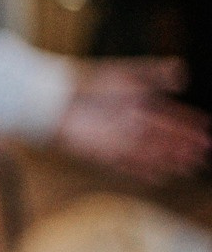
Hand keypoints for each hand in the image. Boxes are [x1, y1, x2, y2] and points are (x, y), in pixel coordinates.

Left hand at [52, 58, 209, 182]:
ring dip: (169, 160)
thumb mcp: (126, 74)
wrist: (55, 98)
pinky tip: (159, 177)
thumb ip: (154, 74)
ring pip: (149, 152)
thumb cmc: (89, 81)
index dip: (187, 124)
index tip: (206, 130)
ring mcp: (117, 138)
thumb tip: (183, 75)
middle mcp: (129, 122)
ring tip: (189, 167)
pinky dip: (143, 171)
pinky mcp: (102, 151)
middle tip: (203, 154)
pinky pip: (127, 164)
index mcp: (137, 102)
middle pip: (162, 137)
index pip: (169, 116)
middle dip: (183, 146)